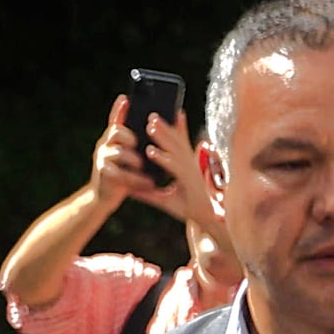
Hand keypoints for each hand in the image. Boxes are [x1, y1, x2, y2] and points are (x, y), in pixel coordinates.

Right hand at [88, 96, 151, 211]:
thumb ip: (139, 143)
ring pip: (118, 153)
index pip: (115, 119)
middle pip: (116, 132)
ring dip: (134, 159)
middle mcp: (105, 145)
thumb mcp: (131, 156)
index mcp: (113, 138)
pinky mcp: (103, 174)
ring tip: (143, 165)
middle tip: (137, 142)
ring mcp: (102, 159)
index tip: (125, 98)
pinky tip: (148, 182)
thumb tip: (159, 128)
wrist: (105, 197)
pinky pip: (120, 173)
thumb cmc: (124, 174)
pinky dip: (136, 178)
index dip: (119, 109)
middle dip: (129, 136)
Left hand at [126, 105, 204, 222]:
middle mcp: (188, 164)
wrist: (203, 219)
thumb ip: (147, 192)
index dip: (175, 128)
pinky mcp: (186, 180)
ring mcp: (188, 170)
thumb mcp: (163, 199)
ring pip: (174, 150)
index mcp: (186, 165)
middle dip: (164, 127)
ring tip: (149, 126)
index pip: (180, 143)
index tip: (166, 114)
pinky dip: (161, 158)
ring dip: (162, 137)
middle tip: (151, 114)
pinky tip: (150, 151)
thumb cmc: (187, 208)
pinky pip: (171, 166)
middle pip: (176, 141)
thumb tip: (130, 189)